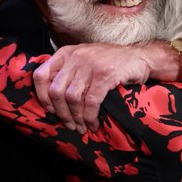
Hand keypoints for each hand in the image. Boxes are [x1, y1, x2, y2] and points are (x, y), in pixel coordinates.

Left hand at [32, 43, 150, 132]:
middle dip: (61, 113)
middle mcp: (75, 56)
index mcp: (66, 53)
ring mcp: (90, 64)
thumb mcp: (84, 61)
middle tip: (70, 125)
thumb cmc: (110, 63)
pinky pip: (91, 101)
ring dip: (76, 117)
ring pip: (72, 98)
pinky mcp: (105, 74)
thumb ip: (68, 73)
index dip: (42, 96)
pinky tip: (93, 124)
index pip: (41, 75)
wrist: (141, 57)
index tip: (51, 111)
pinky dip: (90, 116)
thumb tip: (51, 100)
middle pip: (56, 91)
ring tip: (82, 127)